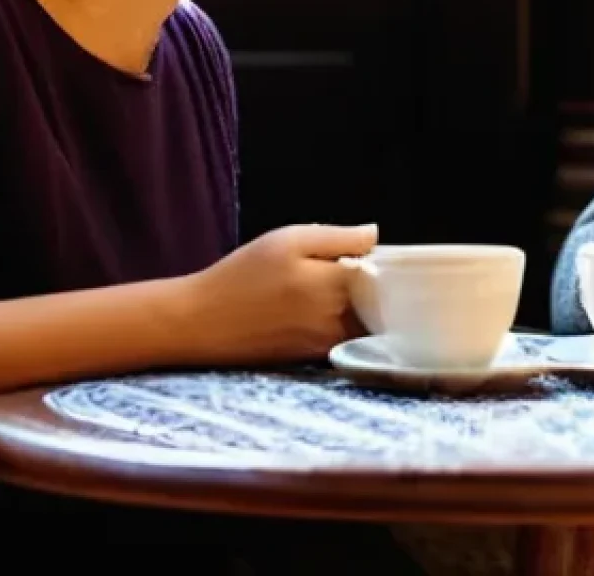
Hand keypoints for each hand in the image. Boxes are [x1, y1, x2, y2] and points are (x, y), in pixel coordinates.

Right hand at [181, 223, 376, 365]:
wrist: (201, 322)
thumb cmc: (243, 274)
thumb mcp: (288, 240)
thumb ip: (337, 238)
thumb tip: (376, 235)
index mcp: (333, 283)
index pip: (387, 277)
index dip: (393, 267)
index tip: (392, 258)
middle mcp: (336, 318)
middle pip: (382, 305)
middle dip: (385, 291)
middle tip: (375, 275)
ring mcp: (326, 343)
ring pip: (367, 327)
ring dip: (370, 311)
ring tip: (356, 292)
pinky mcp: (314, 358)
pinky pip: (347, 342)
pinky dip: (352, 328)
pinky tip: (338, 312)